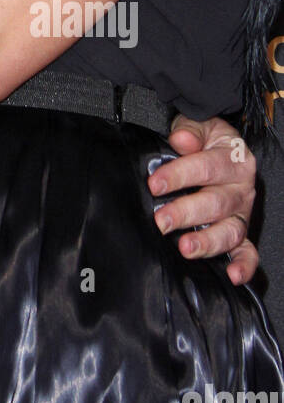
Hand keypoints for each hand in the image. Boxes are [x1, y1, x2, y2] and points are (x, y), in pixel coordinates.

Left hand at [148, 114, 257, 284]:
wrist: (219, 148)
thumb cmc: (204, 140)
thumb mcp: (199, 127)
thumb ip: (190, 131)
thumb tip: (182, 139)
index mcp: (234, 159)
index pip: (206, 167)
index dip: (179, 175)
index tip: (155, 184)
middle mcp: (242, 188)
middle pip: (216, 203)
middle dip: (186, 213)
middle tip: (161, 220)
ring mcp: (242, 213)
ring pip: (230, 231)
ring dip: (208, 241)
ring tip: (185, 247)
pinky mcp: (241, 233)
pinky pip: (247, 252)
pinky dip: (244, 266)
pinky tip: (232, 276)